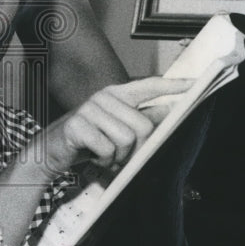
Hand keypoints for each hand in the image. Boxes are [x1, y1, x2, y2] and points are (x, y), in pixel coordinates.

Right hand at [41, 77, 193, 176]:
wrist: (49, 151)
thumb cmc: (87, 141)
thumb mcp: (115, 128)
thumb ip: (139, 118)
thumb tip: (168, 112)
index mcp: (116, 94)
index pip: (149, 86)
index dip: (173, 86)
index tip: (195, 84)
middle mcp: (104, 97)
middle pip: (142, 126)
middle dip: (138, 150)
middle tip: (123, 159)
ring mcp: (89, 110)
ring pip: (126, 139)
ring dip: (118, 158)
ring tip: (107, 159)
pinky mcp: (77, 126)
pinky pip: (107, 149)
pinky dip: (103, 161)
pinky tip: (93, 159)